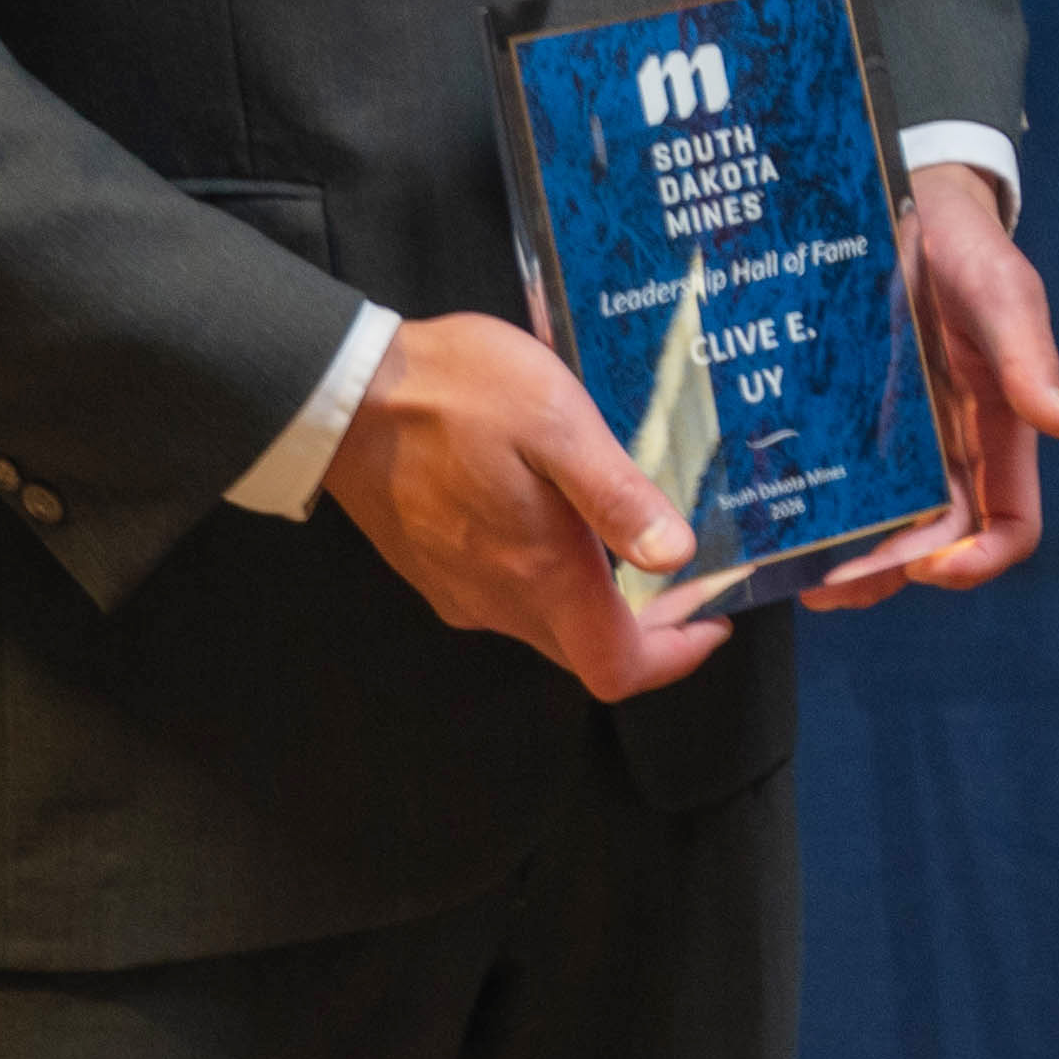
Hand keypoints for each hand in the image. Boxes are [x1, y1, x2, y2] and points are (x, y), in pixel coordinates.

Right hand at [321, 310, 734, 697]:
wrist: (343, 391)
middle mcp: (498, 601)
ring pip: (549, 625)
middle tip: (692, 574)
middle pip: (588, 651)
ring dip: (603, 601)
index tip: (715, 618)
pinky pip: (510, 598)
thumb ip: (615, 496)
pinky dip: (555, 581)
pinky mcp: (434, 569)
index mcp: (538, 575)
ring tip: (639, 540)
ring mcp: (460, 590)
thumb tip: (677, 556)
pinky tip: (568, 524)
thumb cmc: (458, 396)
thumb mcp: (555, 425)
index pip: (618, 666)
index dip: (676, 656)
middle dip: (651, 627)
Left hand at [799, 167, 1058, 607]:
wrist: (911, 210)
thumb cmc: (971, 252)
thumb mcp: (1004, 296)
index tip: (935, 564)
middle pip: (932, 546)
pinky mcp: (847, 426)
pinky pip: (834, 488)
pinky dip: (813, 520)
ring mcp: (896, 446)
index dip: (980, 560)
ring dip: (847, 565)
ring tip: (800, 577)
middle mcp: (950, 454)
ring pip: (880, 530)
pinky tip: (777, 530)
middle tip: (836, 584)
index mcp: (1000, 434)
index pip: (1008, 524)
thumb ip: (1029, 360)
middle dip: (891, 573)